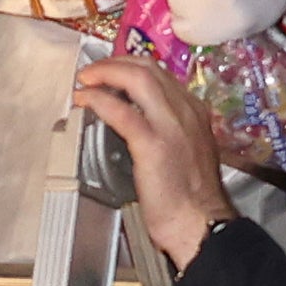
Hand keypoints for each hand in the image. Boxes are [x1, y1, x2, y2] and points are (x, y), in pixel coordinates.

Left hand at [70, 54, 231, 266]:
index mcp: (194, 112)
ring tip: (85, 79)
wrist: (200, 223)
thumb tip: (142, 123)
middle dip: (115, 62)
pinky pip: (121, 111)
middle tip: (93, 71)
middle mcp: (185, 111)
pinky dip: (98, 99)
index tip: (113, 71)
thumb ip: (172, 132)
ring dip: (105, 72)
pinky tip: (85, 101)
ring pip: (137, 78)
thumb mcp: (190, 152)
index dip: (132, 66)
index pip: (162, 74)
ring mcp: (170, 125)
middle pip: (148, 67)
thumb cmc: (193, 199)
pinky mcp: (152, 143)